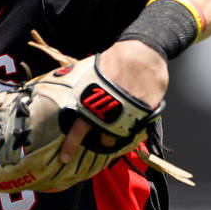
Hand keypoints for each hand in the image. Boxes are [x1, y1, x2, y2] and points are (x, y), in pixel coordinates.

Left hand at [59, 40, 167, 162]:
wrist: (144, 51)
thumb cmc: (116, 59)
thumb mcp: (93, 71)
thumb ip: (84, 89)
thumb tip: (69, 95)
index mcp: (94, 99)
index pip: (79, 127)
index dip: (71, 144)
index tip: (64, 158)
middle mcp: (112, 110)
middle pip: (104, 138)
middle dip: (102, 141)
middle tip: (100, 142)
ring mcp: (130, 112)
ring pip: (121, 135)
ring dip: (117, 134)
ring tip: (117, 125)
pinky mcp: (146, 112)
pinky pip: (137, 126)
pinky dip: (132, 124)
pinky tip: (130, 118)